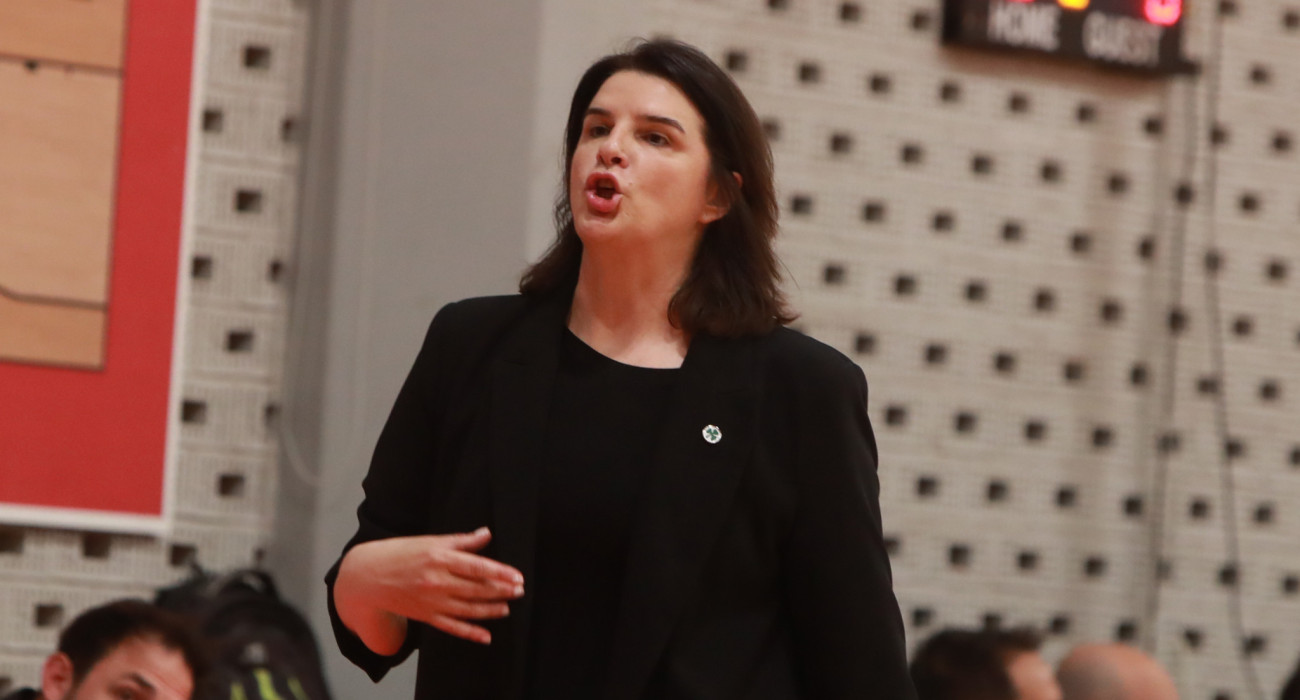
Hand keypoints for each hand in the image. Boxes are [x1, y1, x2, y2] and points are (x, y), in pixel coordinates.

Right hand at [334, 527, 523, 650]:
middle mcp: (437, 581)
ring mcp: (431, 601)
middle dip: (501, 591)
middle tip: (519, 591)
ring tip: (507, 608)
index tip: (517, 577)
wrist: (367, 576)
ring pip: (467, 609)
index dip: (500, 572)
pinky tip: (486, 636)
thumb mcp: (430, 541)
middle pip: (476, 588)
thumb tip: (486, 533)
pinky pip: (451, 627)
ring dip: (490, 610)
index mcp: (439, 558)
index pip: (477, 567)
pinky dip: (470, 633)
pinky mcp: (426, 616)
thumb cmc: (400, 553)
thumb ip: (460, 541)